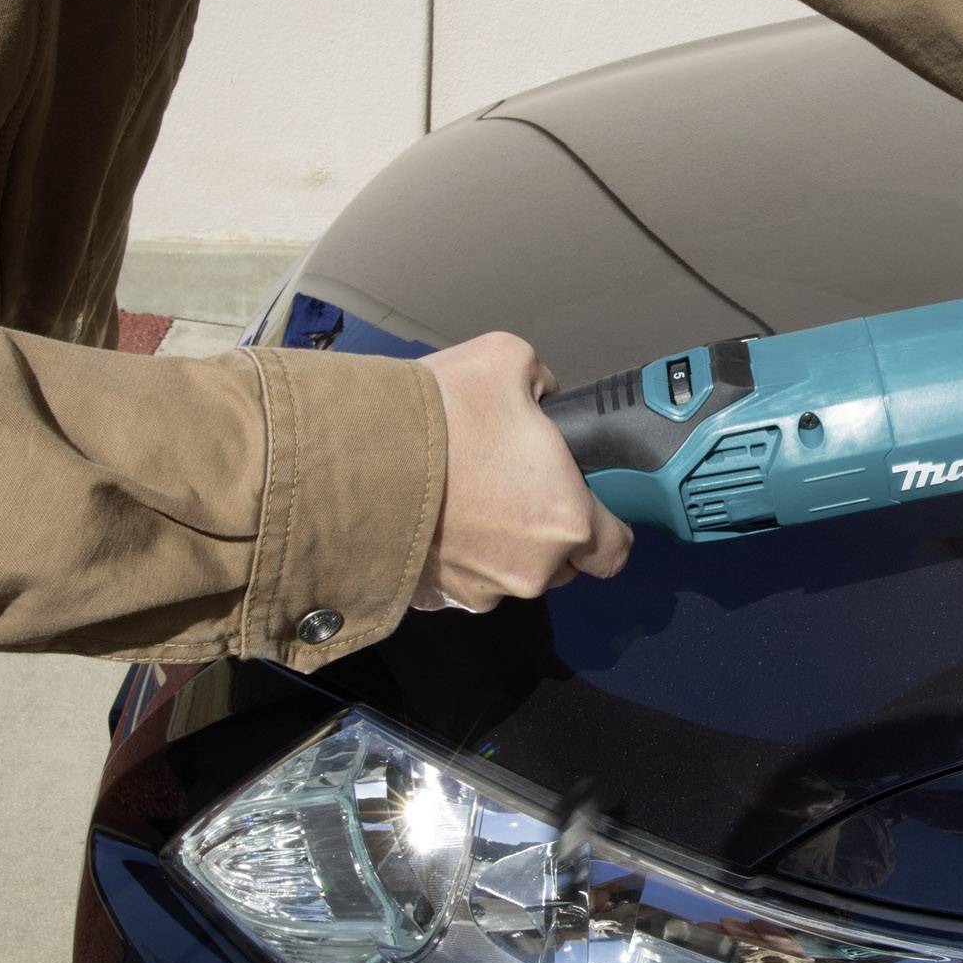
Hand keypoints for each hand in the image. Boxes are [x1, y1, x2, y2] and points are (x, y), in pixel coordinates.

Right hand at [412, 333, 632, 611]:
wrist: (347, 457)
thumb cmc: (440, 413)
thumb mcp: (508, 362)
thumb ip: (543, 382)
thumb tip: (540, 394)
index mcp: (566, 520)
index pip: (615, 550)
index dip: (607, 526)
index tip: (588, 505)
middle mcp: (530, 570)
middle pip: (561, 564)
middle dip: (547, 530)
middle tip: (513, 484)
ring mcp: (479, 591)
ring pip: (509, 574)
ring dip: (500, 545)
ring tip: (465, 495)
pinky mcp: (434, 600)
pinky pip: (461, 580)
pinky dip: (455, 555)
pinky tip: (435, 515)